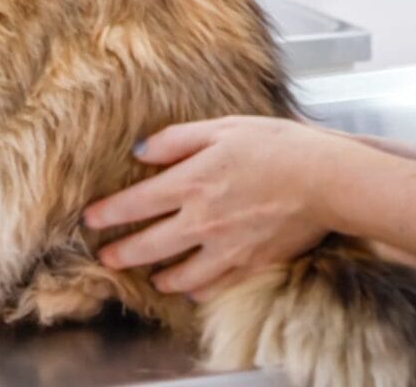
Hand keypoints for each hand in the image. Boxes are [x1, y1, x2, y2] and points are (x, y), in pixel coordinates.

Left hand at [83, 116, 349, 299]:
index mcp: (192, 182)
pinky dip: (198, 288)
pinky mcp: (251, 263)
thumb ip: (177, 140)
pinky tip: (192, 286)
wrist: (326, 179)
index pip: (136, 203)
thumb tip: (140, 150)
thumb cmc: (276, 145)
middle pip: (149, 246)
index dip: (108, 213)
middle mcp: (203, 220)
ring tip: (150, 276)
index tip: (89, 219)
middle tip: (106, 258)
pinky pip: (216, 284)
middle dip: (122, 254)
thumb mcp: (222, 127)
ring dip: (159, 276)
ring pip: (180, 274)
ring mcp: (227, 247)